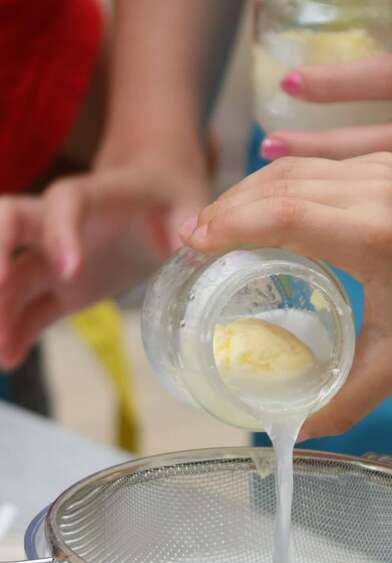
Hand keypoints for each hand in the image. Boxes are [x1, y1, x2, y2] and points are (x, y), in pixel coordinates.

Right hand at [0, 157, 209, 369]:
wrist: (155, 194)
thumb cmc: (171, 197)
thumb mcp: (190, 203)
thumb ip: (194, 222)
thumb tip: (194, 241)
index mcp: (96, 196)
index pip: (64, 201)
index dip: (60, 232)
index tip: (68, 272)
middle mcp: (63, 224)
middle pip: (9, 225)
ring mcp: (56, 259)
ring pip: (13, 277)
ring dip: (2, 308)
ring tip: (1, 350)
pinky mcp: (62, 289)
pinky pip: (31, 310)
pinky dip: (18, 333)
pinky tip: (9, 359)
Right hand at [184, 154, 391, 436]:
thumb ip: (343, 404)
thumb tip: (295, 434)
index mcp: (376, 237)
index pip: (284, 215)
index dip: (231, 226)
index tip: (194, 245)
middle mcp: (377, 190)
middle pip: (279, 186)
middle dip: (227, 209)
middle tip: (192, 242)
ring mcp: (382, 169)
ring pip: (294, 169)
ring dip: (247, 193)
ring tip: (215, 226)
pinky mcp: (384, 162)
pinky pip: (315, 165)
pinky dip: (277, 185)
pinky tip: (256, 210)